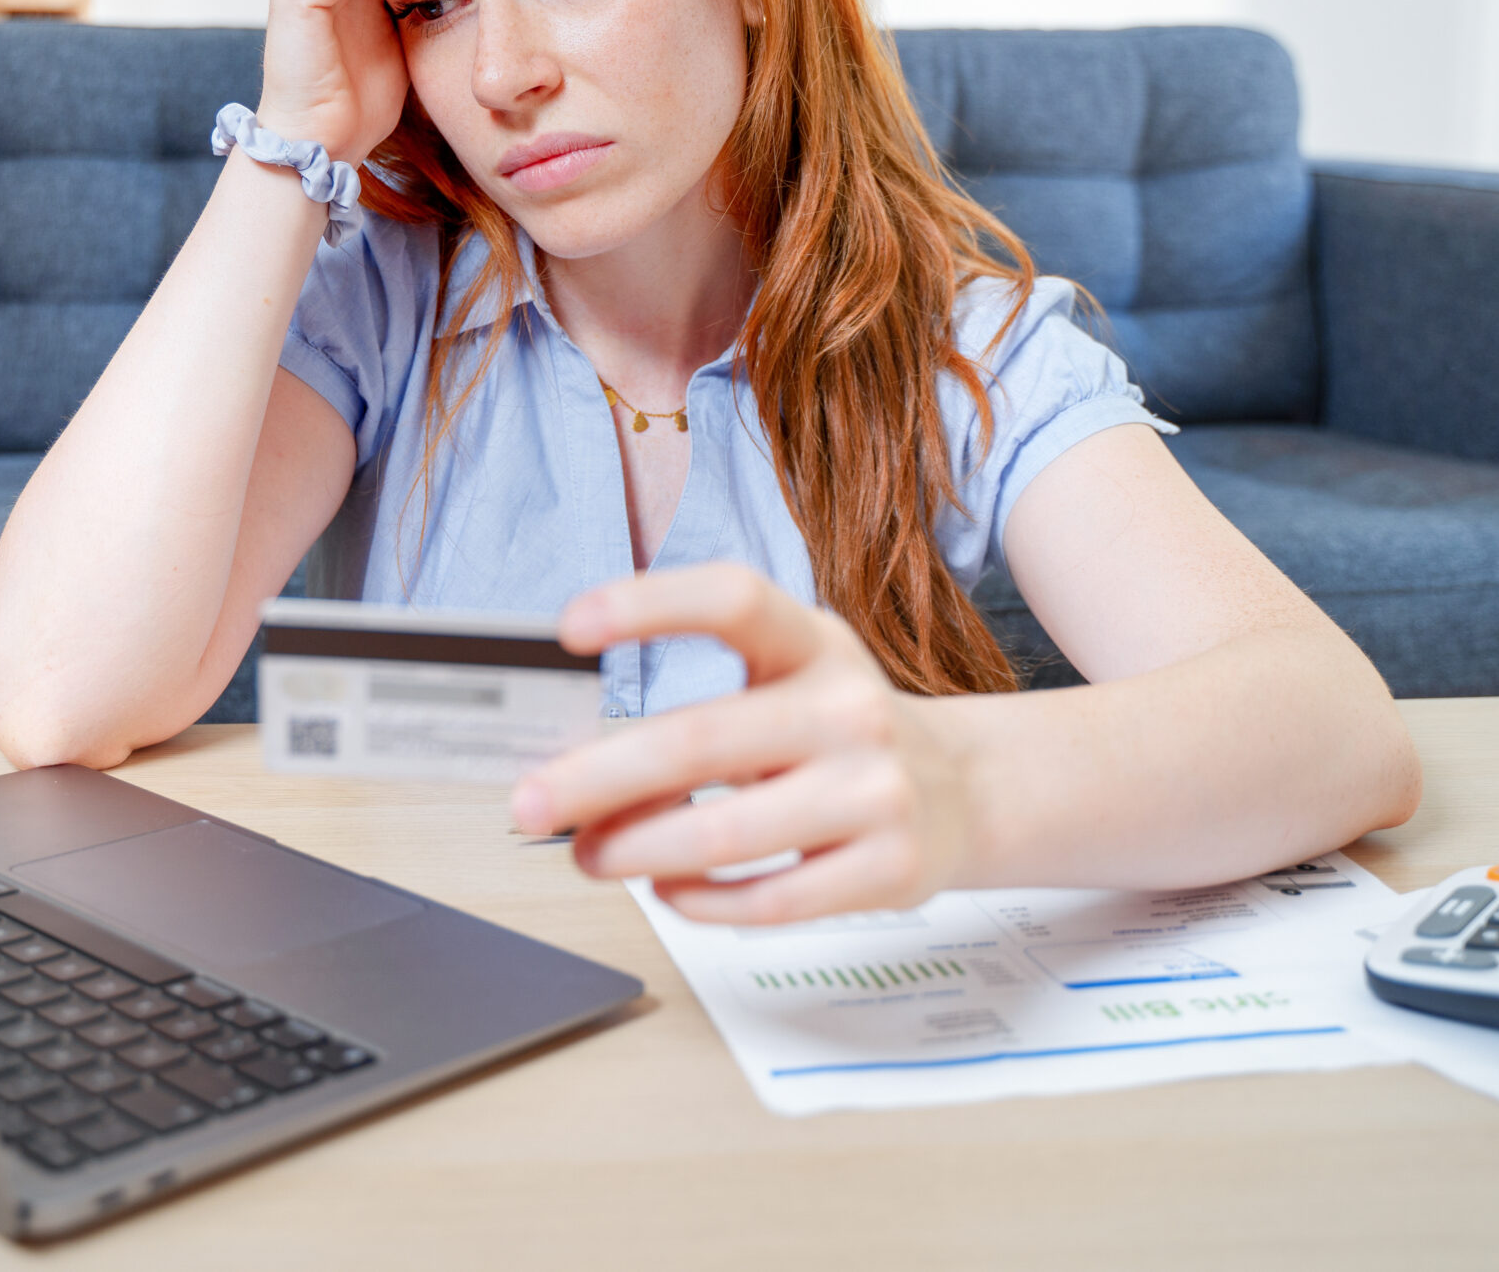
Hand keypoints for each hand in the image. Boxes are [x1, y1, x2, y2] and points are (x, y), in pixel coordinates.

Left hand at [509, 564, 980, 924]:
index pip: (733, 598)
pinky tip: (666, 888)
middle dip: (599, 778)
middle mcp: (849, 708)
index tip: (570, 625)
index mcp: (813, 642)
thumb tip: (573, 759)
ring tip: (588, 855)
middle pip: (702, 738)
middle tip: (532, 803)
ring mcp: (876, 791)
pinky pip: (770, 900)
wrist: (966, 790)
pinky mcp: (889, 869)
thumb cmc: (838, 730)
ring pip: (727, 834)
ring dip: (636, 851)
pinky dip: (699, 899)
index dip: (651, 604)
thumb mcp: (789, 679)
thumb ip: (700, 703)